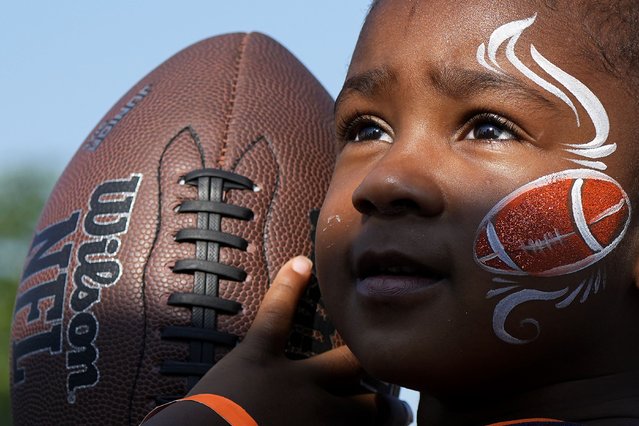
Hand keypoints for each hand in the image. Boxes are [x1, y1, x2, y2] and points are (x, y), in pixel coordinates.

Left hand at [143, 256, 411, 425]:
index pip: (370, 421)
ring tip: (376, 335)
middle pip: (367, 394)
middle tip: (390, 387)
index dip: (384, 417)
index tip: (394, 416)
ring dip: (359, 354)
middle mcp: (323, 406)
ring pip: (344, 361)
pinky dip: (288, 288)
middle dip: (381, 389)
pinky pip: (278, 315)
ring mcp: (294, 376)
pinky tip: (302, 263)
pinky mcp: (260, 354)